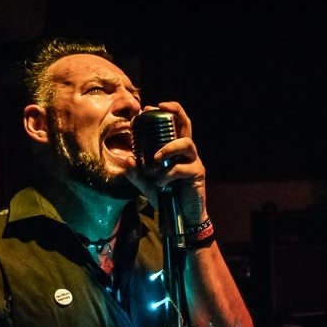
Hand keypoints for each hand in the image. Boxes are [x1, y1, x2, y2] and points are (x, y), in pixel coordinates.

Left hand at [126, 102, 207, 223]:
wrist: (182, 218)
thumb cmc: (167, 198)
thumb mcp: (146, 185)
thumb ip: (136, 173)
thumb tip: (128, 159)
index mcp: (175, 151)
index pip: (174, 125)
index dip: (165, 113)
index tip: (147, 108)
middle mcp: (187, 153)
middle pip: (187, 124)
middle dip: (175, 111)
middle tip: (160, 107)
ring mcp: (194, 162)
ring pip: (186, 143)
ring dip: (167, 148)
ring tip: (154, 160)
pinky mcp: (198, 174)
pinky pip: (181, 168)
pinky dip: (167, 174)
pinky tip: (160, 183)